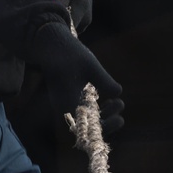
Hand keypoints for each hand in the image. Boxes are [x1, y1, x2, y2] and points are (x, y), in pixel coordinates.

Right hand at [30, 22, 123, 136]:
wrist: (52, 45)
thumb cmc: (70, 53)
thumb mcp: (90, 65)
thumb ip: (104, 80)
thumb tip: (118, 92)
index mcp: (67, 103)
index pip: (86, 128)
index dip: (104, 127)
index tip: (119, 118)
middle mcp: (65, 108)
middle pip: (87, 127)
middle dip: (106, 121)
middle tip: (121, 105)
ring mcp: (66, 104)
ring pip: (87, 120)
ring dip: (104, 115)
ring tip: (119, 102)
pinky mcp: (69, 98)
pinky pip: (85, 111)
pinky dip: (98, 109)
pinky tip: (110, 99)